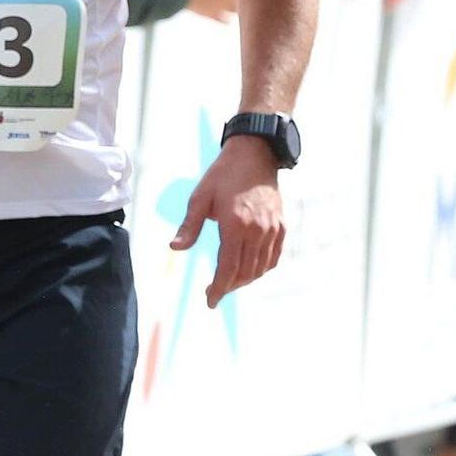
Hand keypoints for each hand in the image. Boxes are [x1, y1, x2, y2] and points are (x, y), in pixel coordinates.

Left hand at [171, 136, 283, 308]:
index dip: (219, 288)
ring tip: (228, 282)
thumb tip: (174, 248)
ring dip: (244, 280)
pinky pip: (273, 257)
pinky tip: (249, 270)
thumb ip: (189, 226)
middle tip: (214, 292)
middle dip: (228, 286)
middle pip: (245, 272)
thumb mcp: (200, 197)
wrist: (254, 154)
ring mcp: (272, 229)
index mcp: (235, 224)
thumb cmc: (222, 175)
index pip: (228, 267)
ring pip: (260, 268)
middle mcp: (257, 230)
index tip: (210, 301)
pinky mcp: (281, 226)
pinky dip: (262, 269)